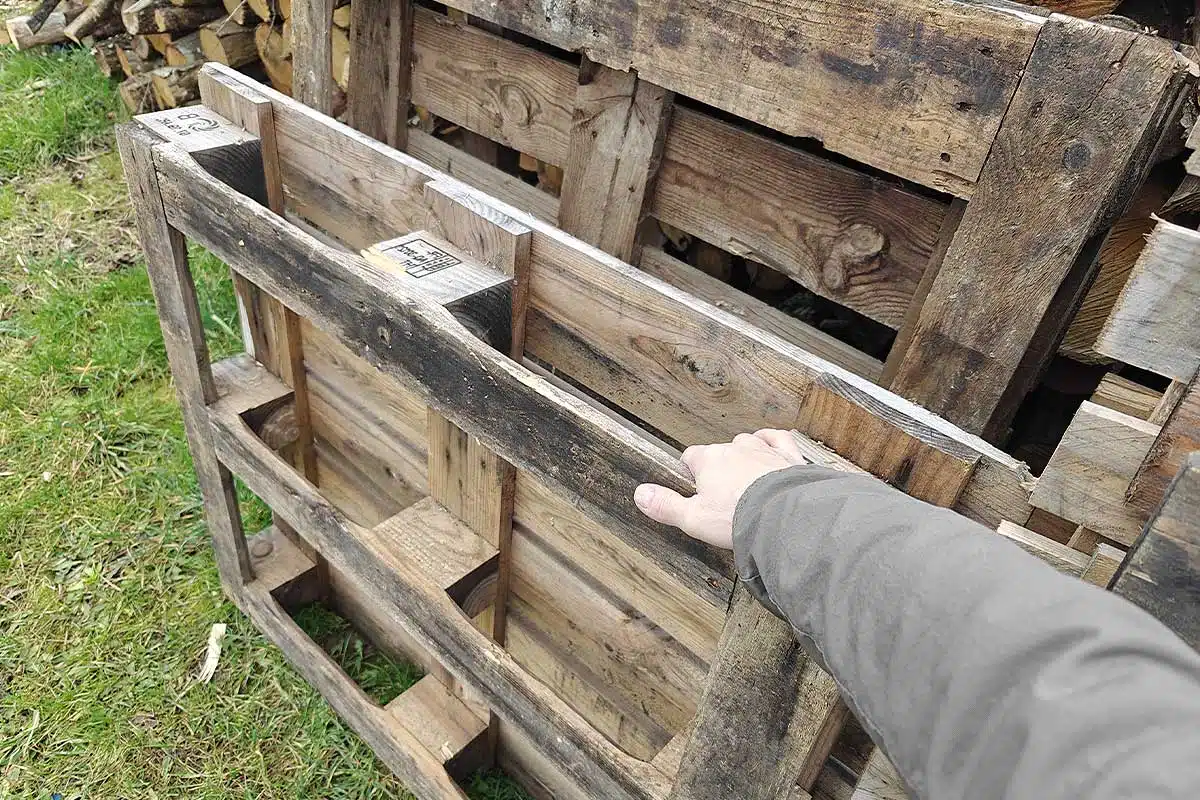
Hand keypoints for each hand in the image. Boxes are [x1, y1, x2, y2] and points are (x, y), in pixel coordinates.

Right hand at [634, 429, 809, 548]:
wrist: (784, 517)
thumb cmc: (738, 518)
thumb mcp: (693, 518)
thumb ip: (665, 505)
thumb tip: (641, 494)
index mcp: (709, 460)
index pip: (690, 457)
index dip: (690, 472)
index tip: (692, 487)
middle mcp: (735, 449)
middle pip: (719, 451)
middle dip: (718, 468)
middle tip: (721, 495)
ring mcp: (763, 450)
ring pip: (748, 444)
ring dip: (744, 457)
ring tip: (744, 479)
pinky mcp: (788, 457)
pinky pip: (778, 440)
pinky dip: (773, 443)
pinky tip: (771, 448)